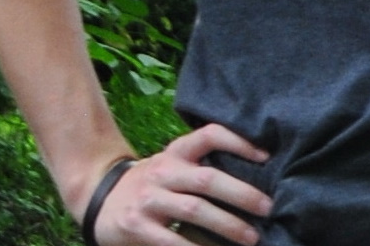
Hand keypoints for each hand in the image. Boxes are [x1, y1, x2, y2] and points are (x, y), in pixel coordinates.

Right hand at [93, 123, 271, 245]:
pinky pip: (172, 240)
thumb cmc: (153, 182)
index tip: (266, 157)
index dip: (239, 142)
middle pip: (208, 179)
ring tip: (251, 237)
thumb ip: (201, 166)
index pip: (210, 135)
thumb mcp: (173, 164)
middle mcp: (164, 170)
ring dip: (227, 224)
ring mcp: (150, 199)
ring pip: (195, 210)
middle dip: (242, 194)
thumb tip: (254, 174)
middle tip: (268, 208)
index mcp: (177, 151)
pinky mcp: (138, 226)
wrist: (101, 197)